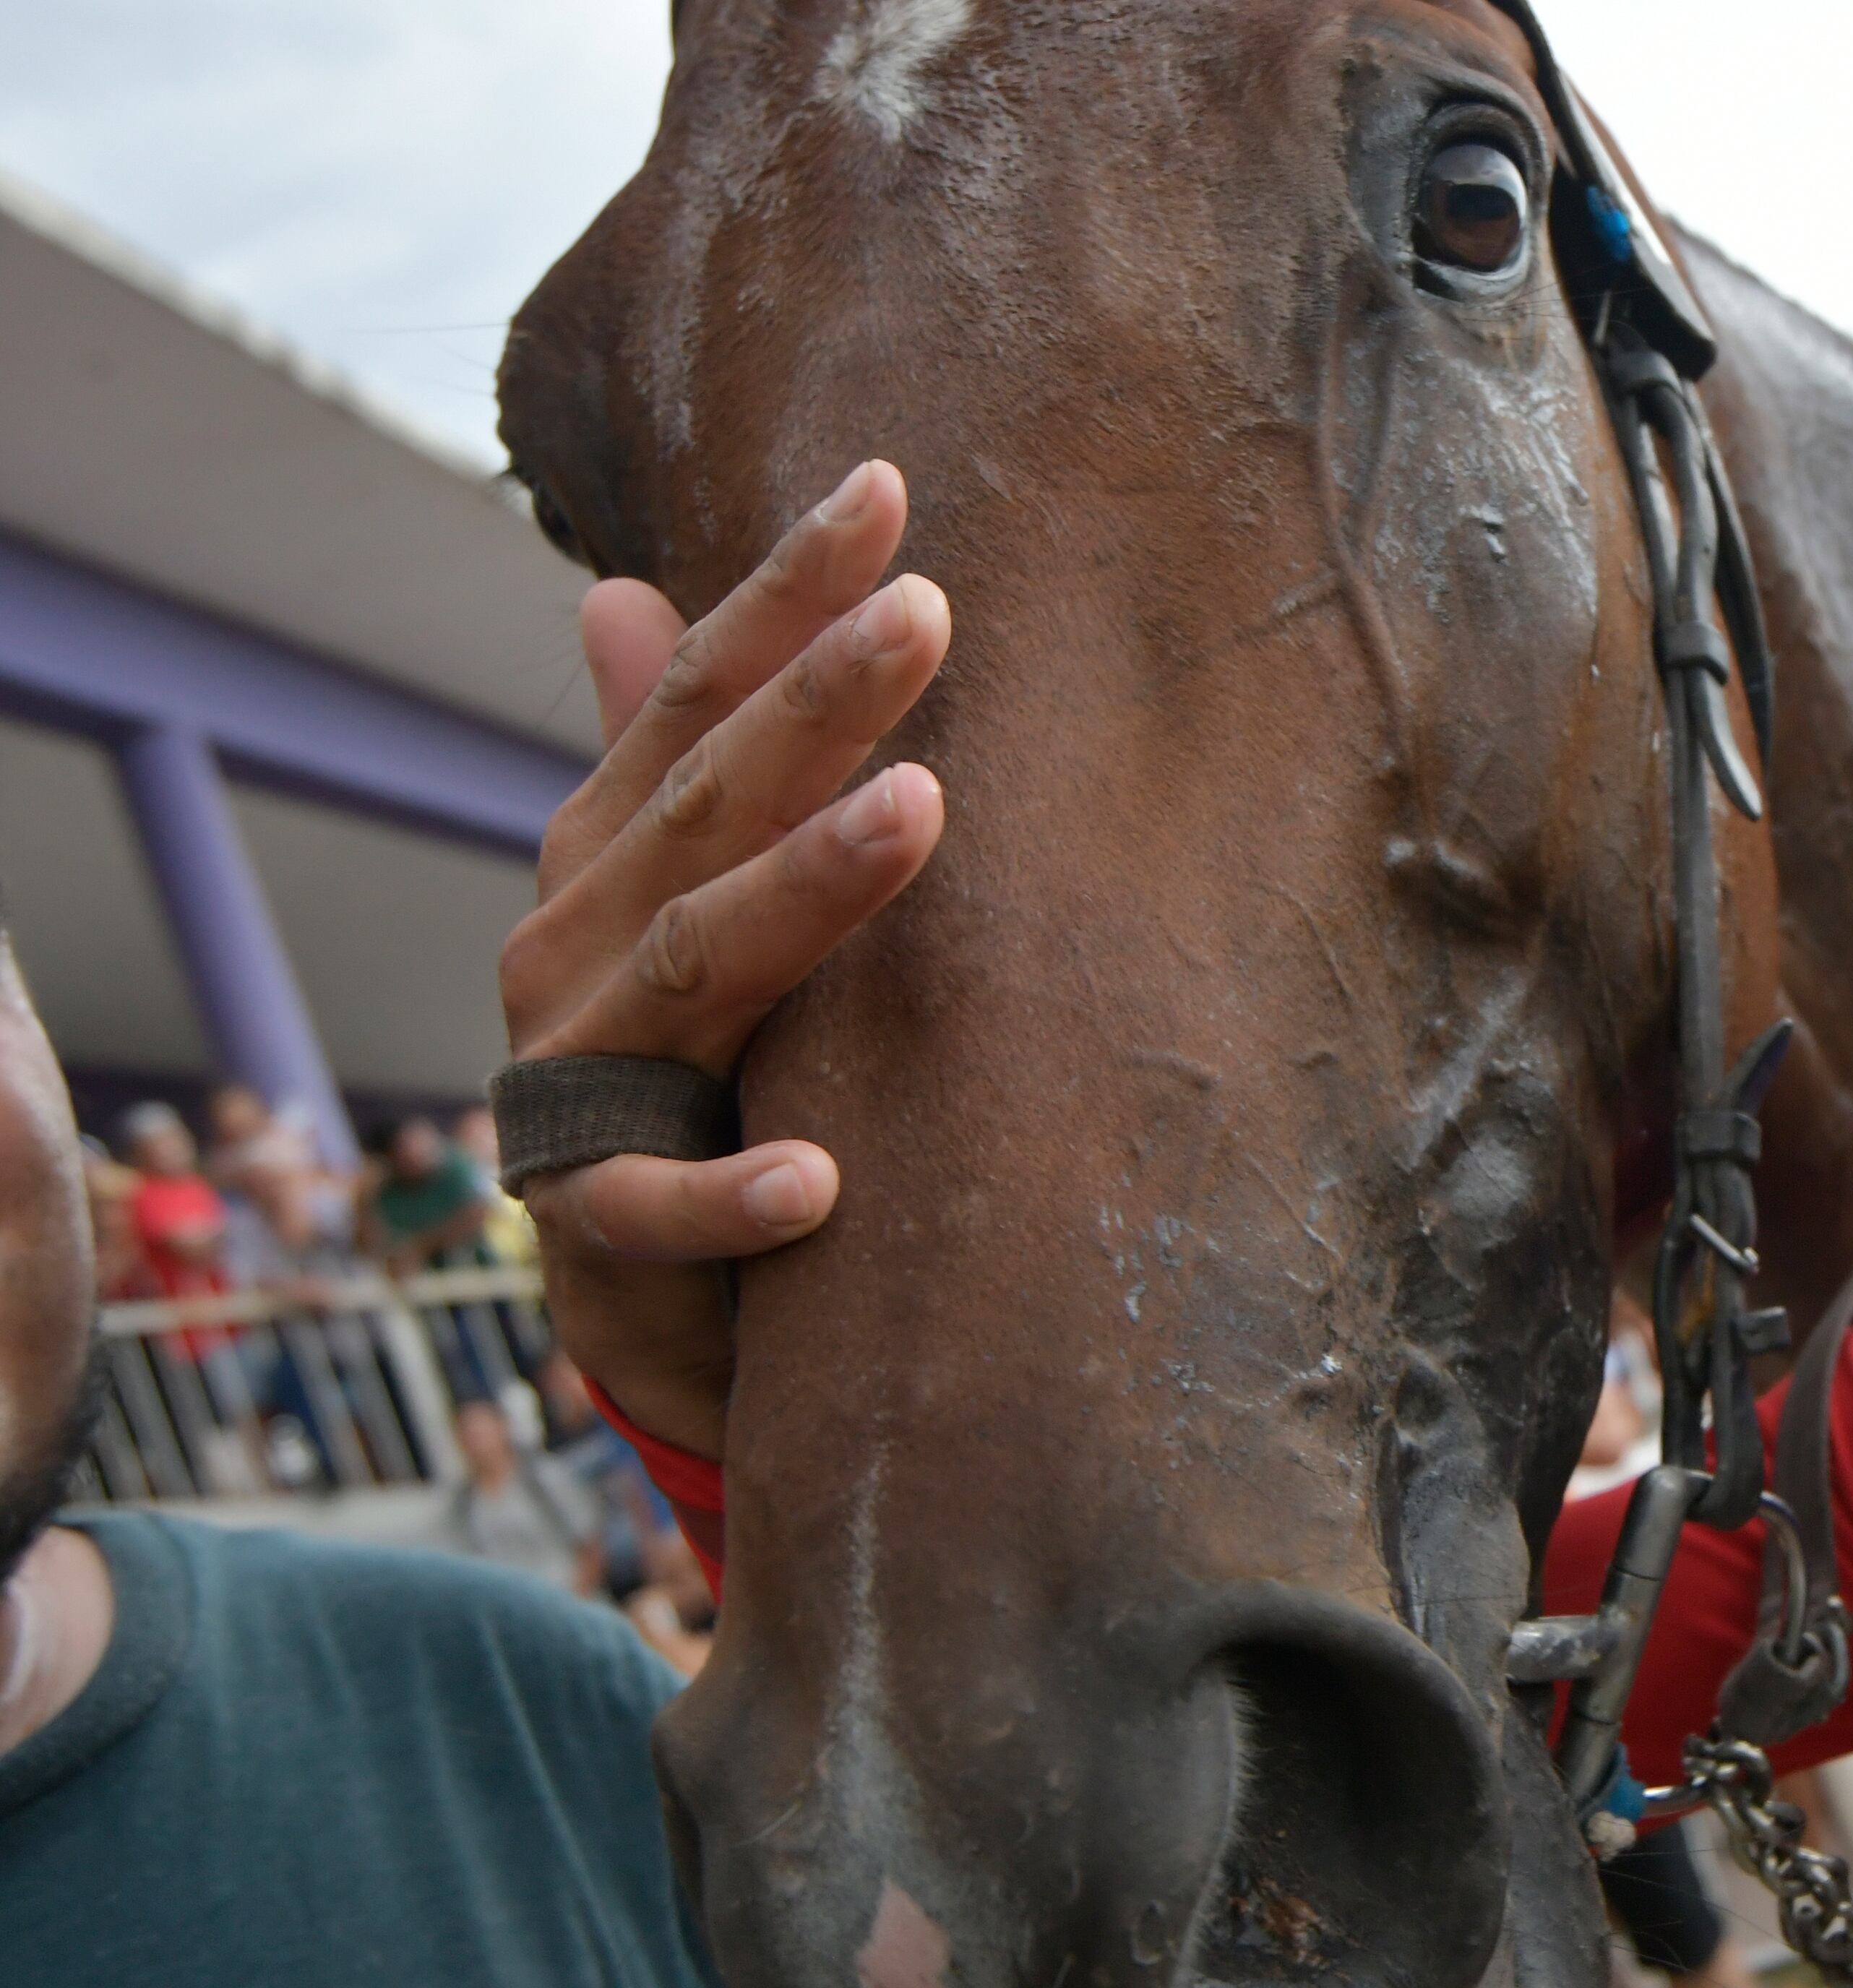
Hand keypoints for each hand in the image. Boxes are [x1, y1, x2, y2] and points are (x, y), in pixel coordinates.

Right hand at [497, 460, 950, 1454]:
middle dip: (817, 704)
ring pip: (694, 967)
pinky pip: (662, 1207)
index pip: (699, 701)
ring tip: (921, 809)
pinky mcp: (595, 1223)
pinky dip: (735, 1191)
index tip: (884, 488)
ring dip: (806, 889)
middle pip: (710, 803)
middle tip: (930, 611)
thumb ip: (664, 760)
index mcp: (612, 855)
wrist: (640, 1291)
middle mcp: (578, 942)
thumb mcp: (680, 900)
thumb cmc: (684, 1066)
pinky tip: (819, 1178)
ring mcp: (579, 1078)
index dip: (781, 595)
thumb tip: (621, 587)